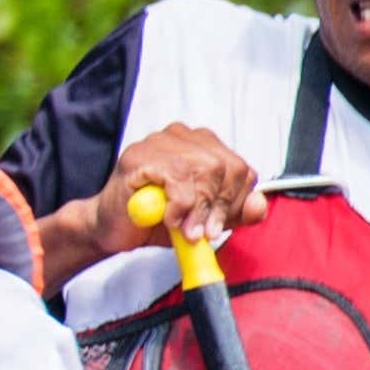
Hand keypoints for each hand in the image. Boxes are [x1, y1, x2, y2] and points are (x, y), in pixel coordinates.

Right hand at [101, 123, 264, 254]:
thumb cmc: (154, 220)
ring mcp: (160, 141)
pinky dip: (179, 205)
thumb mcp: (204, 220)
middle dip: (219, 205)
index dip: (234, 201)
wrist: (110, 228)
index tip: (217, 226)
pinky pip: (177, 177)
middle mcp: (183, 137)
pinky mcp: (140, 155)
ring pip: (206, 169)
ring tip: (186, 229)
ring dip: (199, 208)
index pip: (240, 168)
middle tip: (204, 232)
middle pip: (227, 166)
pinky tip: (168, 219)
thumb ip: (234, 212)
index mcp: (203, 147)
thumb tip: (259, 205)